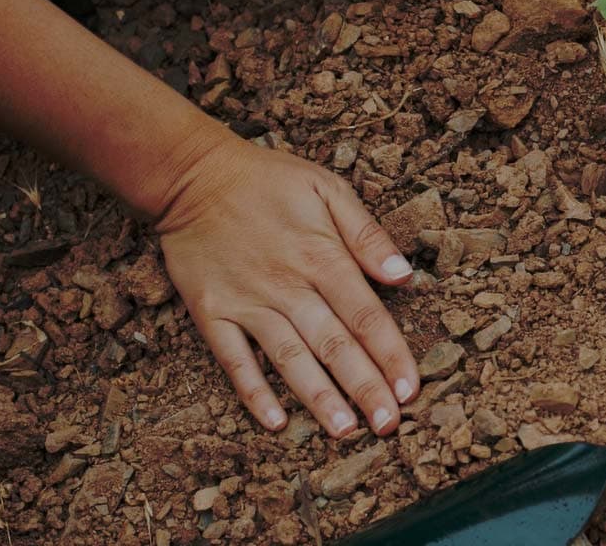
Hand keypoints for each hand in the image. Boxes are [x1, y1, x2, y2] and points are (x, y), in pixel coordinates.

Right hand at [155, 133, 418, 438]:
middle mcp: (287, 285)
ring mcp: (247, 303)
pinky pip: (234, 360)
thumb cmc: (269, 181)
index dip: (391, 354)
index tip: (411, 389)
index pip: (366, 315)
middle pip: (334, 344)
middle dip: (365, 387)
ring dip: (318, 397)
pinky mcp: (211, 313)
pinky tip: (274, 422)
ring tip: (344, 431)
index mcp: (322, 255)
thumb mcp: (327, 189)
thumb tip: (404, 276)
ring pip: (290, 358)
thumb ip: (366, 234)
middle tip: (389, 425)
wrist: (193, 176)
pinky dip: (253, 392)